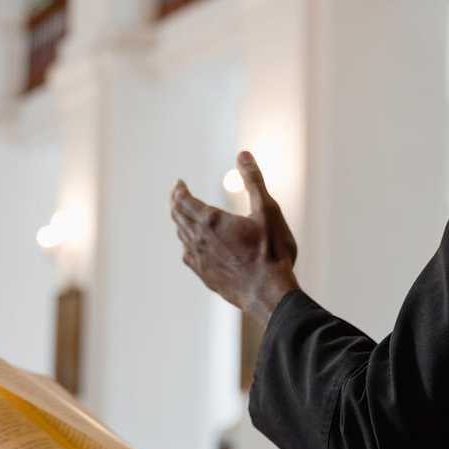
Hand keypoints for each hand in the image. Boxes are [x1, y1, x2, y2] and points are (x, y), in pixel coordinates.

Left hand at [171, 151, 299, 324]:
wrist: (269, 294)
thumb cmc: (271, 252)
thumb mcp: (268, 210)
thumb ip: (253, 181)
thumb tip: (242, 155)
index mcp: (211, 221)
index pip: (183, 200)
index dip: (179, 190)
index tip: (179, 183)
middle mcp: (199, 240)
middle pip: (178, 217)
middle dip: (176, 203)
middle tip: (177, 195)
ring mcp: (200, 260)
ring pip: (182, 236)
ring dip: (181, 223)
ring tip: (184, 216)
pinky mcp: (206, 277)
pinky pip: (189, 256)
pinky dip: (187, 244)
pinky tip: (192, 247)